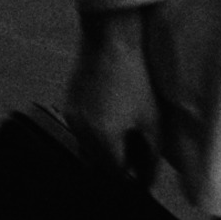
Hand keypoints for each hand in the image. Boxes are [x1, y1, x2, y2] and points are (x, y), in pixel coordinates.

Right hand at [65, 9, 158, 179]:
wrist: (112, 38)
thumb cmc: (135, 75)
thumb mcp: (152, 118)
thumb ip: (151, 156)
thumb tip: (147, 181)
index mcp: (102, 140)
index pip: (114, 175)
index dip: (130, 175)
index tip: (139, 170)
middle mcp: (82, 133)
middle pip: (97, 165)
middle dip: (115, 163)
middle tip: (133, 151)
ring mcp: (72, 118)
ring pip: (86, 148)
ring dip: (102, 148)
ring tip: (122, 130)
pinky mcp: (68, 103)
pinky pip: (80, 129)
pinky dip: (93, 130)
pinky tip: (109, 113)